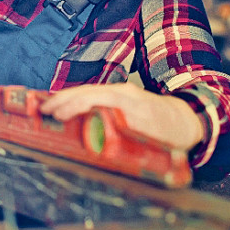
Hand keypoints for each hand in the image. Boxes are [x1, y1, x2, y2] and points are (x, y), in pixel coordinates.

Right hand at [39, 82, 204, 150]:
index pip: (97, 97)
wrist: (187, 119)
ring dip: (66, 98)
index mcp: (130, 100)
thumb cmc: (171, 131)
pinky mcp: (118, 97)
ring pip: (88, 92)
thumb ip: (131, 135)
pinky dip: (76, 99)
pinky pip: (93, 95)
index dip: (75, 105)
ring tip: (46, 107)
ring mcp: (120, 92)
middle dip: (63, 99)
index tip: (58, 114)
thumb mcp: (154, 137)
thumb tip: (106, 139)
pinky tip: (64, 106)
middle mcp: (123, 92)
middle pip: (88, 91)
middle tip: (43, 110)